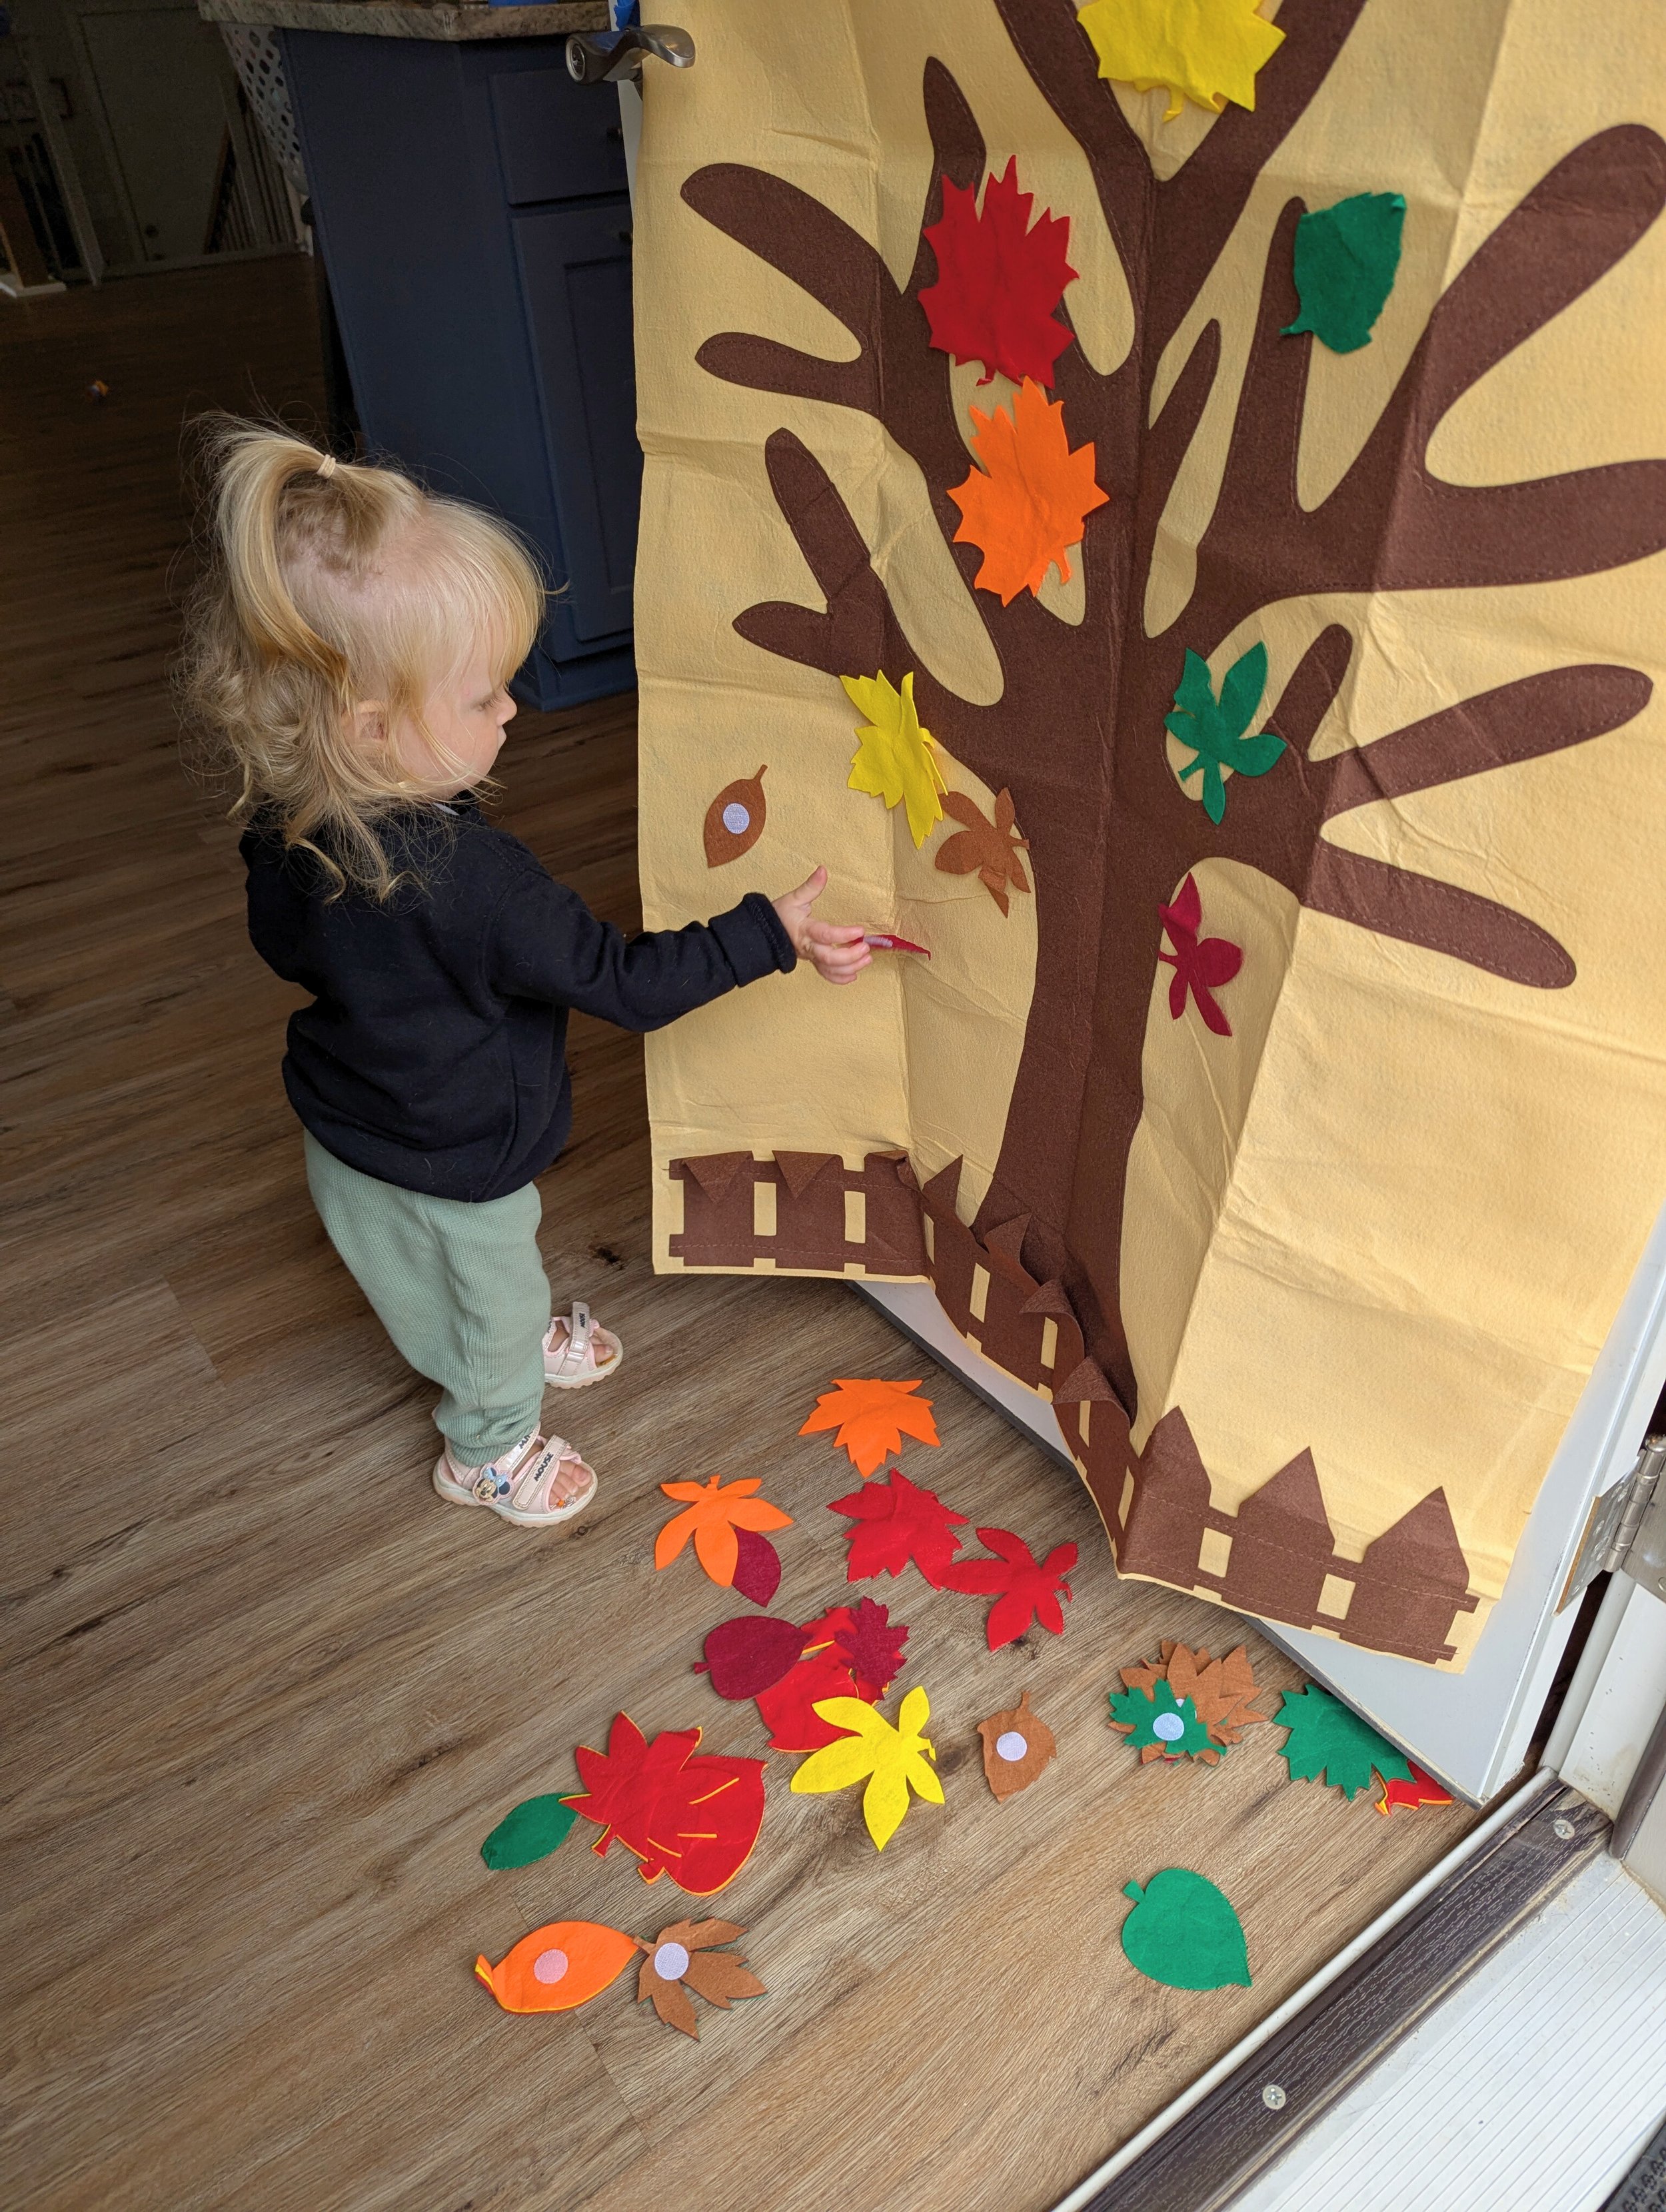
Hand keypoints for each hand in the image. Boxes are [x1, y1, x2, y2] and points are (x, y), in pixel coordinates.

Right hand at [773, 866, 871, 985]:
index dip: (843, 934)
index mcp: (804, 930)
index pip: (825, 934)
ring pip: (829, 969)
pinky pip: (826, 975)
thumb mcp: (794, 898)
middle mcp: (808, 947)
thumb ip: (811, 886)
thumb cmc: (779, 916)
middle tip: (866, 948)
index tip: (860, 930)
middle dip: (850, 956)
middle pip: (828, 958)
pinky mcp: (812, 962)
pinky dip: (840, 978)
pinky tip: (854, 975)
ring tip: (867, 959)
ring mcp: (810, 957)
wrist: (763, 935)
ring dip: (850, 968)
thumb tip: (823, 870)